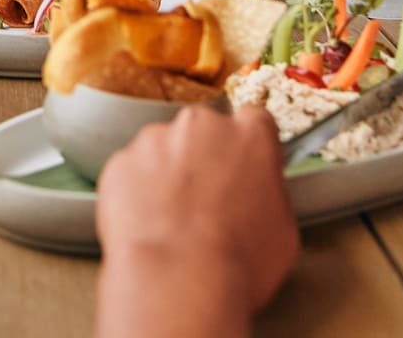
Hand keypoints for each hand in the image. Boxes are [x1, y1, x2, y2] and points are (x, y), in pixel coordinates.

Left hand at [94, 106, 296, 335]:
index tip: (244, 167)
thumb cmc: (236, 263)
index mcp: (250, 137)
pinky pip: (131, 173)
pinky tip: (149, 226)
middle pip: (203, 132)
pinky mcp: (121, 162)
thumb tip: (259, 198)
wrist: (178, 281)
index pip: (255, 122)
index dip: (248, 148)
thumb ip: (268, 194)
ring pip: (163, 151)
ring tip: (173, 223)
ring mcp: (155, 141)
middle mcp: (201, 126)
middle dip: (204, 160)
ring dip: (168, 176)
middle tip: (207, 204)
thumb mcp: (282, 230)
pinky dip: (136, 194)